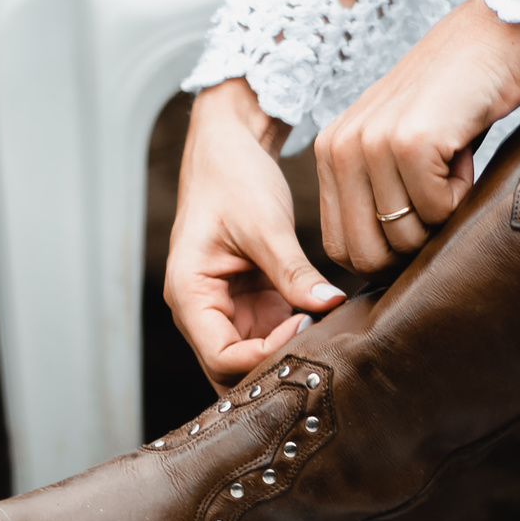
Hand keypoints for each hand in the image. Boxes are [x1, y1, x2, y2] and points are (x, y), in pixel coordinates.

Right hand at [165, 79, 346, 389]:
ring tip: (325, 330)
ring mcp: (226, 311)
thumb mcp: (265, 225)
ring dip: (288, 352)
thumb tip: (330, 306)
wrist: (228, 148)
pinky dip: (296, 335)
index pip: (223, 358)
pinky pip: (272, 337)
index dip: (266, 354)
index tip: (305, 322)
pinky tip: (323, 319)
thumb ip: (294, 272)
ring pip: (255, 360)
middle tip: (321, 342)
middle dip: (275, 364)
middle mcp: (201, 312)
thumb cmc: (232, 178)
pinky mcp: (250, 304)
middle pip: (234, 372)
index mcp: (189, 295)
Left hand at [314, 0, 519, 271]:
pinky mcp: (411, 142)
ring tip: (449, 163)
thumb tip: (379, 268)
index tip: (418, 222)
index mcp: (329, 153)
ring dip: (442, 212)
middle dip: (413, 244)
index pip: (340, 247)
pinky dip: (462, 193)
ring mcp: (372, 144)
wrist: (491, 36)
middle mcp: (339, 148)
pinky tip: (462, 151)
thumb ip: (375, 193)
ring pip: (406, 235)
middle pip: (367, 253)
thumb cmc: (450, 100)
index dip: (385, 254)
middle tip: (438, 198)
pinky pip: (438, 210)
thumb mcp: (394, 145)